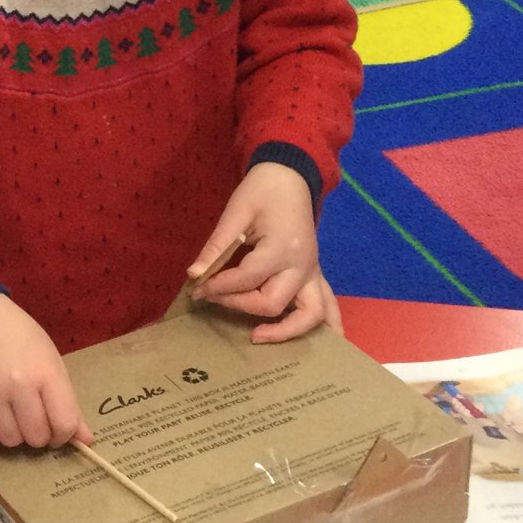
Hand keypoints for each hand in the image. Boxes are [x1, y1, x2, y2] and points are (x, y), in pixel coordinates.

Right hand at [0, 294, 91, 448]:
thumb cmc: (17, 335)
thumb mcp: (49, 359)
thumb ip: (67, 400)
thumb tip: (86, 440)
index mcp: (45, 372)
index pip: (64, 424)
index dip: (64, 435)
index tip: (57, 430)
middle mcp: (17, 384)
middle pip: (36, 437)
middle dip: (38, 434)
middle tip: (30, 418)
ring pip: (9, 441)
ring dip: (12, 433)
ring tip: (8, 413)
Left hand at [189, 163, 335, 342]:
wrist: (291, 177)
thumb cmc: (262, 191)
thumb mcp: (236, 212)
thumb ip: (217, 246)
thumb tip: (194, 274)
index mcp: (282, 247)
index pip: (246, 279)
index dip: (218, 287)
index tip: (197, 289)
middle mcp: (302, 265)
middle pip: (273, 303)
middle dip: (239, 305)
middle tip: (215, 300)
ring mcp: (314, 272)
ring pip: (310, 314)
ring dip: (287, 331)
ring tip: (258, 338)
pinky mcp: (316, 275)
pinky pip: (329, 307)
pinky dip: (327, 327)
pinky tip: (322, 345)